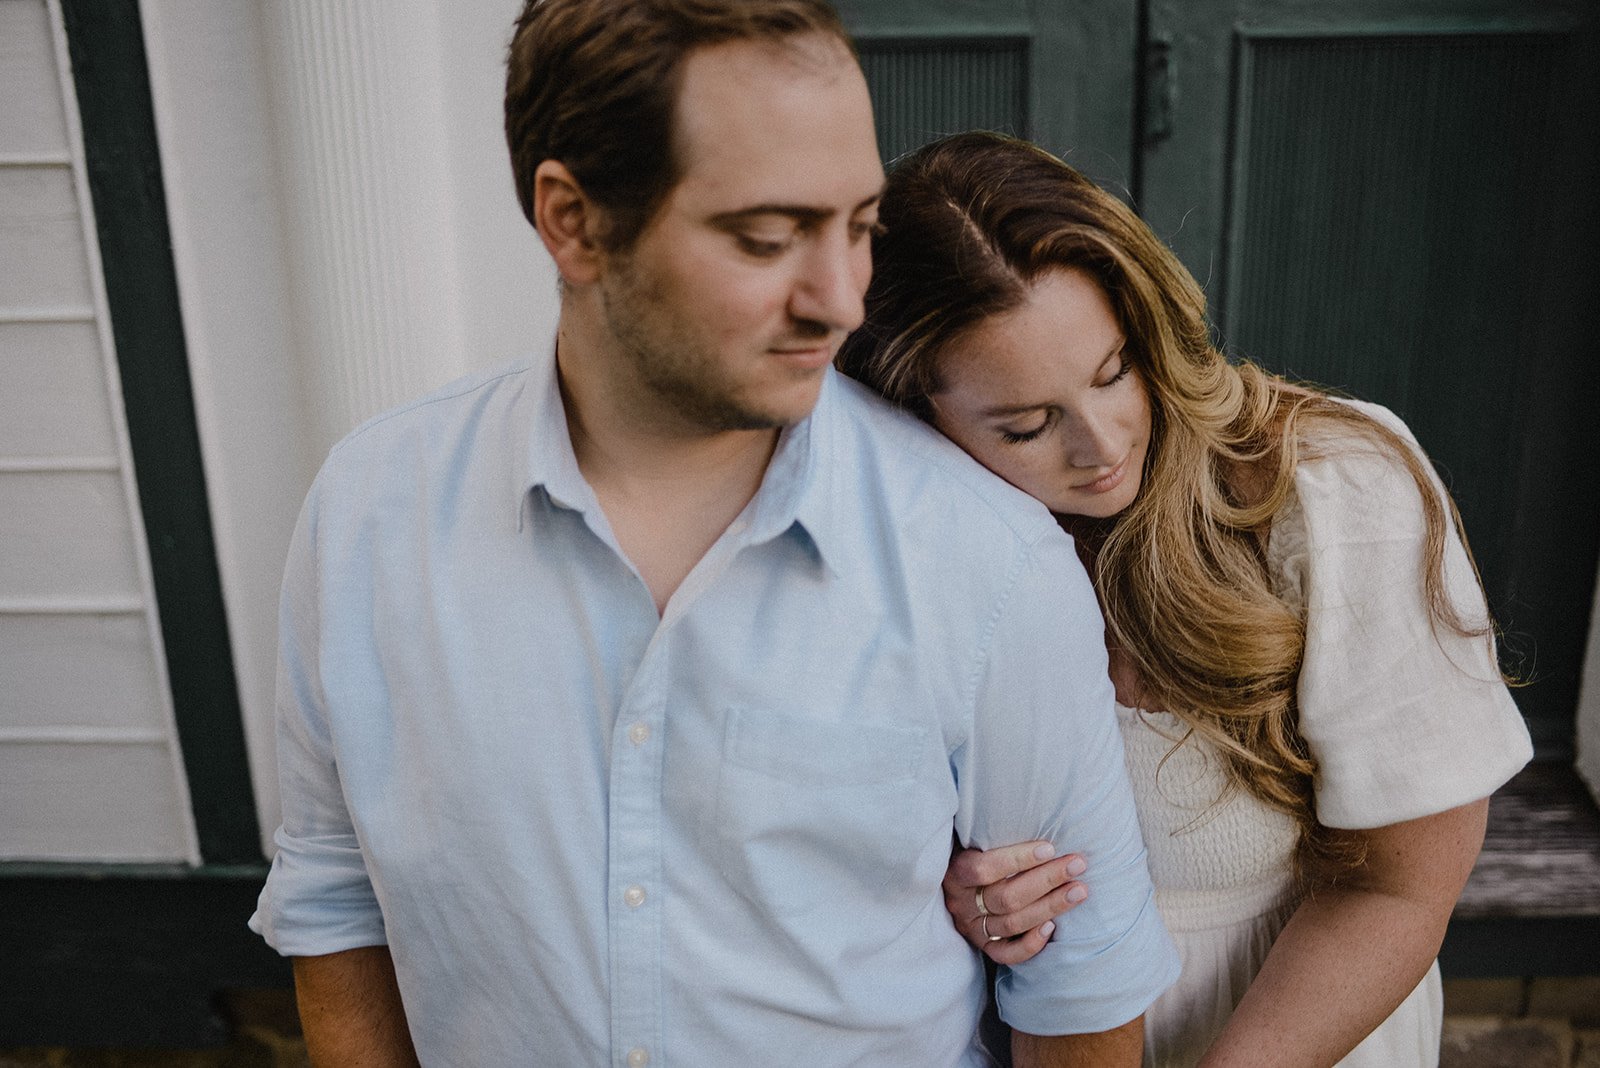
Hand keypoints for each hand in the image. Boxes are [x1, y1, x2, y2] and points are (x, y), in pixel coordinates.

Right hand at [943, 840, 1088, 964]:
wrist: (954, 884)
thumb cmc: (975, 849)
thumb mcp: (973, 836)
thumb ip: (991, 830)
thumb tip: (1030, 806)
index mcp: (953, 872)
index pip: (982, 868)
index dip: (1017, 859)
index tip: (1050, 848)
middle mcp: (960, 903)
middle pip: (1005, 897)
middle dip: (1046, 880)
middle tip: (1077, 864)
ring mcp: (971, 927)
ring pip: (1012, 923)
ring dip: (1050, 906)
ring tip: (1079, 890)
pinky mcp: (982, 945)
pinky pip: (1005, 954)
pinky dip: (1030, 944)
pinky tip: (1053, 927)